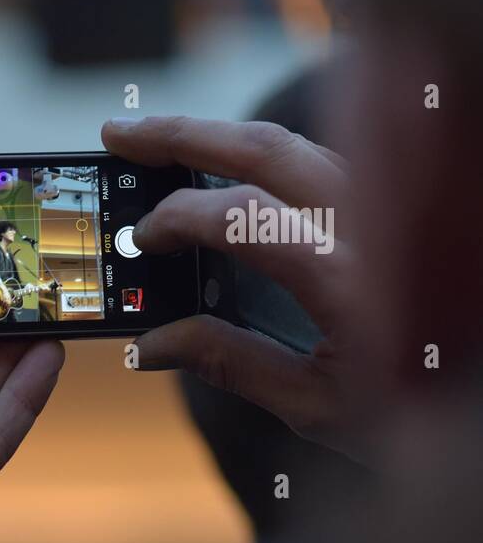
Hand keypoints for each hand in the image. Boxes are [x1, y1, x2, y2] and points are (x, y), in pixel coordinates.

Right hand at [103, 116, 372, 462]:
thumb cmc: (424, 409)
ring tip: (159, 139)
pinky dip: (263, 153)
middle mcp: (374, 223)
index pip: (238, 217)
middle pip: (263, 147)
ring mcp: (392, 202)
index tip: (142, 240)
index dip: (176, 221)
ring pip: (294, 141)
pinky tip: (229, 165)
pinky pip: (321, 158)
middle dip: (181, 134)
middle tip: (118, 133)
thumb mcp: (320, 405)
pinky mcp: (399, 200)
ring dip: (220, 133)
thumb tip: (156, 343)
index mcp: (348, 277)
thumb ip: (231, 364)